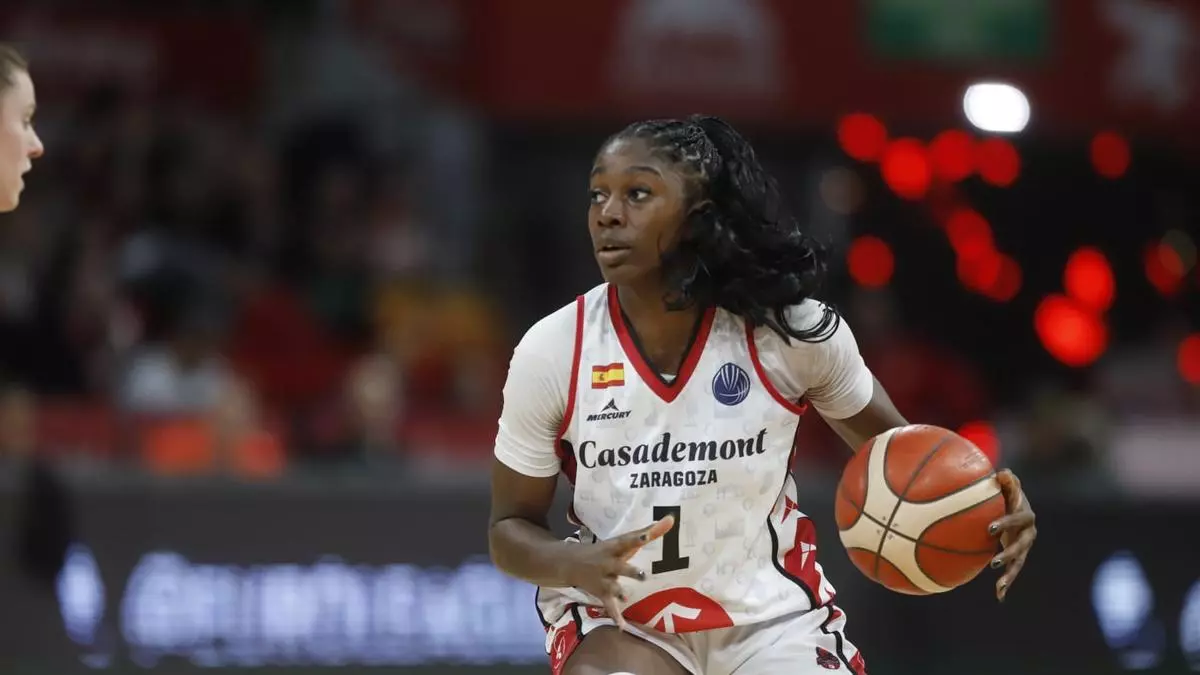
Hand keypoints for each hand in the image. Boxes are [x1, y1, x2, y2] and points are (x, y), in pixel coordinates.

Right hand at [560, 515, 674, 630]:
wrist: (570, 563)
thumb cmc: (605, 550)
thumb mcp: (622, 541)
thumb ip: (647, 532)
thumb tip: (671, 519)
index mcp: (614, 547)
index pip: (627, 540)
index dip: (638, 537)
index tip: (648, 534)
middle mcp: (608, 563)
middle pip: (620, 566)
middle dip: (629, 571)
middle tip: (641, 575)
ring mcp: (604, 579)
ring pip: (612, 586)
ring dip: (619, 592)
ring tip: (626, 598)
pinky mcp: (601, 593)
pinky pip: (609, 606)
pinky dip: (615, 616)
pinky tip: (622, 626)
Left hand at [988, 469, 1035, 601]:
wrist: (1014, 503)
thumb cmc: (1004, 491)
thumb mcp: (1005, 485)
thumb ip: (1006, 480)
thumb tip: (1003, 474)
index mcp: (1024, 513)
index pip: (1018, 518)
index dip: (1007, 523)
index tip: (990, 529)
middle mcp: (1028, 531)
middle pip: (1022, 544)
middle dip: (1009, 553)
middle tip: (993, 561)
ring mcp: (1025, 545)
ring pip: (1019, 561)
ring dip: (1010, 573)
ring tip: (999, 585)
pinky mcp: (1019, 555)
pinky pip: (1014, 570)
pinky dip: (1007, 582)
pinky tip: (999, 596)